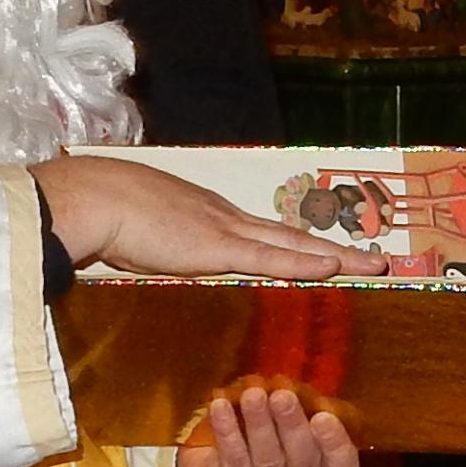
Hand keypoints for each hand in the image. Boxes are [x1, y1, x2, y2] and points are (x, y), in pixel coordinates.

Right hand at [35, 156, 389, 282]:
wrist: (90, 198)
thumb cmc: (101, 213)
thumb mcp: (139, 229)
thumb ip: (157, 242)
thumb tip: (157, 251)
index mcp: (206, 213)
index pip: (263, 234)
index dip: (299, 244)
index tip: (328, 252)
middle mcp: (225, 216)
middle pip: (291, 236)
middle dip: (336, 250)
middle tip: (376, 259)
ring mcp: (224, 229)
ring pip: (293, 246)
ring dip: (337, 257)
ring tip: (374, 266)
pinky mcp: (216, 247)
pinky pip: (270, 258)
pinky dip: (305, 263)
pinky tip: (335, 268)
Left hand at [177, 386, 360, 466]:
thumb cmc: (263, 437)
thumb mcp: (287, 424)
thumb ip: (300, 408)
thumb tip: (294, 380)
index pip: (342, 465)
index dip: (336, 444)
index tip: (324, 416)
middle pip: (303, 460)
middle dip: (292, 426)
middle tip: (282, 395)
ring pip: (267, 459)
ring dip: (260, 424)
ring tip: (252, 395)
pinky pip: (233, 458)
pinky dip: (227, 430)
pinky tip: (220, 405)